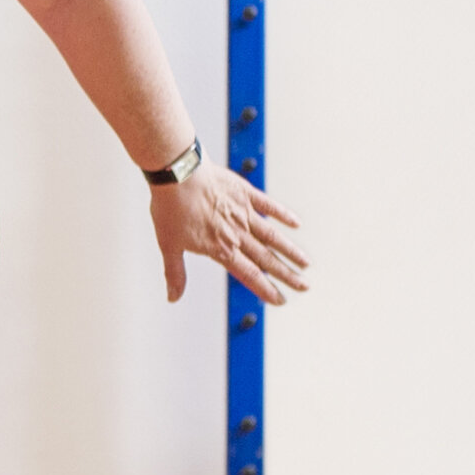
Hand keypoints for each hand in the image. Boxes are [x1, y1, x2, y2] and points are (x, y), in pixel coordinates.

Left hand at [150, 162, 306, 306]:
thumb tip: (172, 297)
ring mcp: (243, 213)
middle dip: (287, 275)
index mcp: (220, 248)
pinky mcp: (245, 193)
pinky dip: (283, 214)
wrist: (177, 174)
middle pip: (267, 259)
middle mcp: (237, 234)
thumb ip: (175, 273)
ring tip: (306, 263)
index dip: (266, 289)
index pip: (249, 274)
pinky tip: (295, 223)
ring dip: (290, 250)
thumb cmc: (171, 208)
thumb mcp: (168, 244)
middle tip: (304, 286)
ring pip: (273, 236)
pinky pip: (268, 205)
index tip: (280, 300)